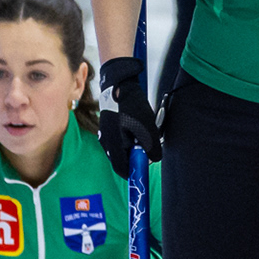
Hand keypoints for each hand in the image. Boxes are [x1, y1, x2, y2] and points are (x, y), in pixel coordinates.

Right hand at [97, 57, 160, 177]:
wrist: (118, 85)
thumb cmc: (131, 107)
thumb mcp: (147, 129)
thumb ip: (151, 148)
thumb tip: (153, 159)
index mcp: (114, 146)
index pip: (122, 169)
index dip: (133, 173)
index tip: (142, 171)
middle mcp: (106, 143)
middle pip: (121, 160)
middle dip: (134, 158)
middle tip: (145, 149)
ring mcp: (105, 135)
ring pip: (120, 150)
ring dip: (131, 147)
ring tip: (141, 135)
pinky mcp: (106, 127)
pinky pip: (117, 140)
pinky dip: (127, 139)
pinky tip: (134, 128)